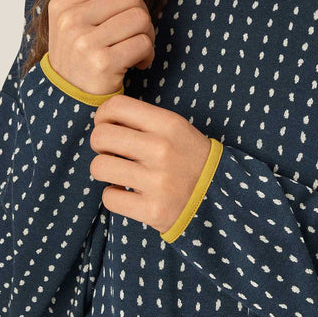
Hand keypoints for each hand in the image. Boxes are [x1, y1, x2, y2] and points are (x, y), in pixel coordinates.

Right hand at [47, 0, 161, 94]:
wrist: (68, 98)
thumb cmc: (80, 55)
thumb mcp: (78, 19)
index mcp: (63, 3)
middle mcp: (70, 20)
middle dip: (143, 14)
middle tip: (136, 34)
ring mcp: (84, 41)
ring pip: (140, 18)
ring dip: (148, 36)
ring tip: (136, 49)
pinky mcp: (103, 63)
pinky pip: (143, 43)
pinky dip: (148, 55)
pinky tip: (137, 64)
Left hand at [89, 94, 212, 234]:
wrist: (218, 196)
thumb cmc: (189, 158)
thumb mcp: (176, 129)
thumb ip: (143, 121)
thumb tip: (101, 120)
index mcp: (168, 124)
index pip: (116, 106)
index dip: (103, 116)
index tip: (108, 126)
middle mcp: (162, 150)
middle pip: (101, 136)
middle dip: (100, 145)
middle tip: (112, 153)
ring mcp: (157, 182)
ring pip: (99, 167)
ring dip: (105, 171)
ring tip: (120, 174)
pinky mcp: (152, 210)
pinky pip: (108, 198)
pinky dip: (114, 197)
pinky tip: (129, 194)